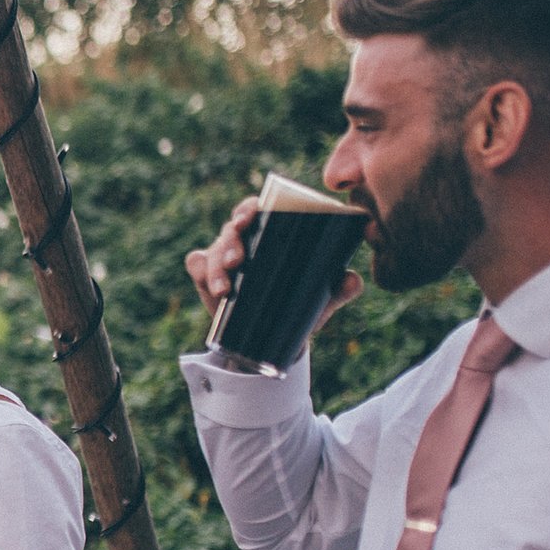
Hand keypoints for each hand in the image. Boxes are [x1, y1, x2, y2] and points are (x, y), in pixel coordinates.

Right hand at [185, 194, 359, 334]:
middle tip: (237, 259)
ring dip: (216, 267)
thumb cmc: (298, 306)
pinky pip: (196, 266)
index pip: (256, 209)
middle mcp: (244, 240)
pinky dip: (202, 274)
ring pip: (212, 251)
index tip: (251, 217)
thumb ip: (339, 289)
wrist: (274, 340)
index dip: (250, 209)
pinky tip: (212, 290)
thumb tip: (352, 279)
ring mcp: (221, 258)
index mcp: (270, 234)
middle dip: (231, 240)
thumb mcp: (321, 299)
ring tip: (226, 289)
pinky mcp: (205, 277)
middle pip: (231, 228)